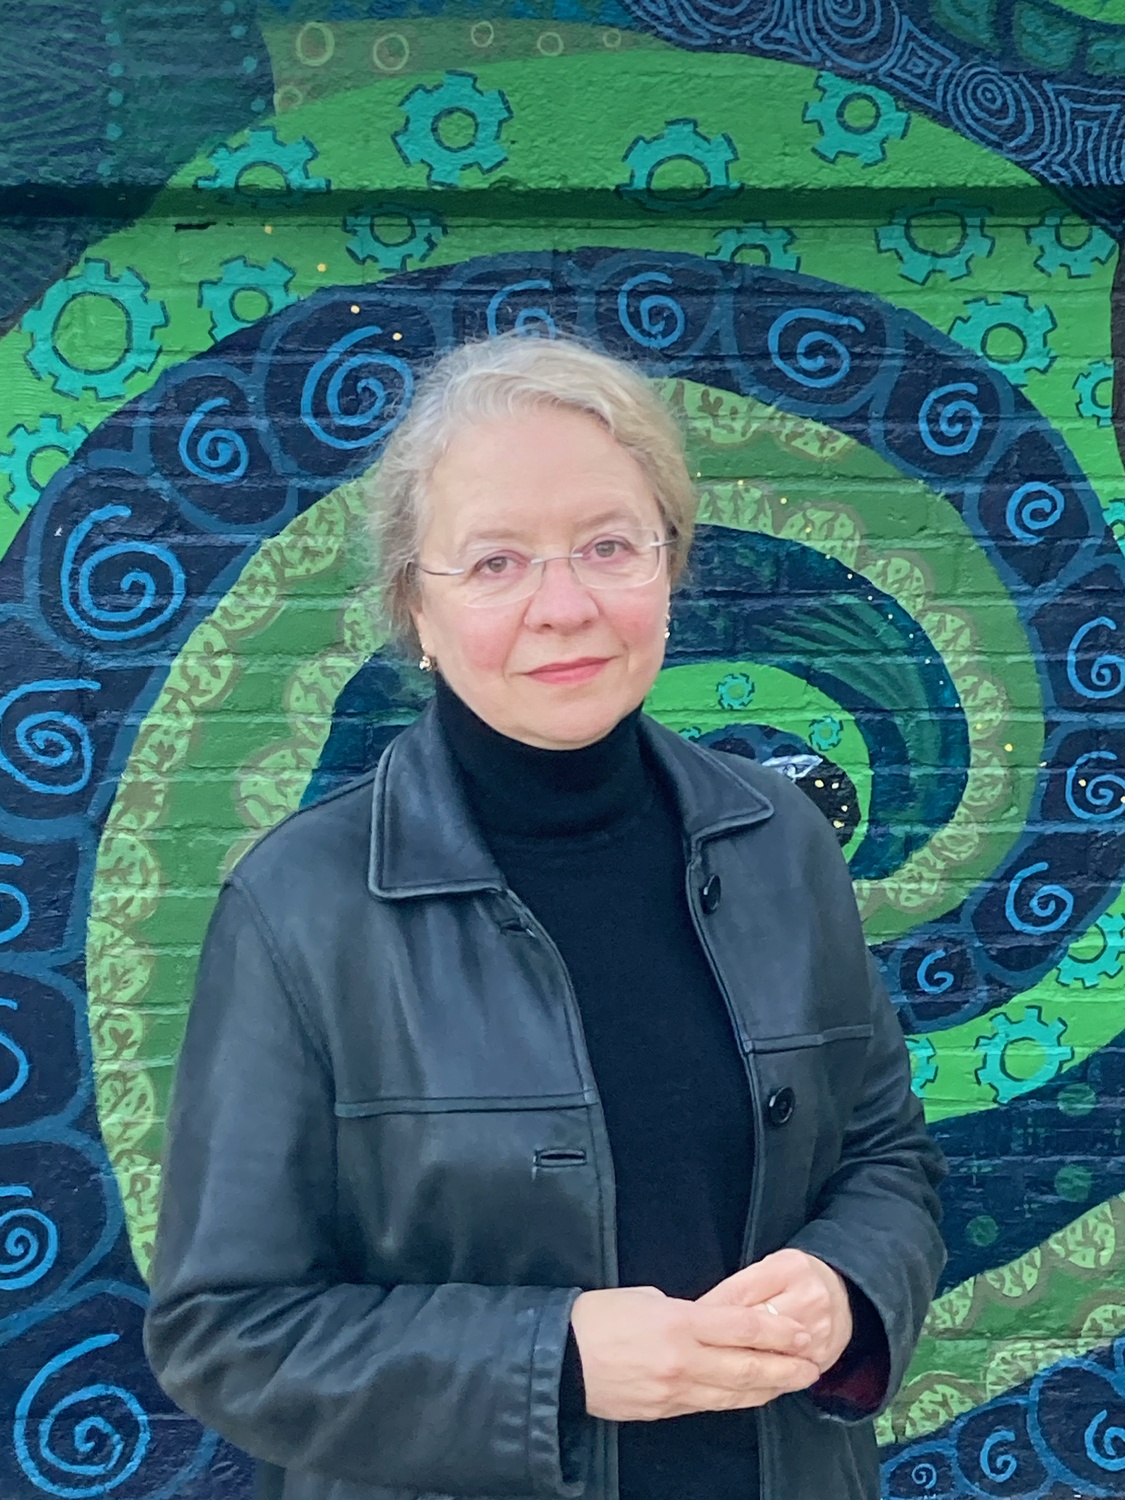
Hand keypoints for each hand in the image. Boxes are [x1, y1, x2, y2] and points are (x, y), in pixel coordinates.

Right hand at [567, 1285, 821, 1422]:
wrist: (560, 1360)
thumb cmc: (596, 1318)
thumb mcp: (643, 1298)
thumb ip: (682, 1311)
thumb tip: (705, 1320)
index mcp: (678, 1322)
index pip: (741, 1327)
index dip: (776, 1331)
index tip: (800, 1332)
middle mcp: (682, 1359)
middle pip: (746, 1366)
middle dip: (784, 1366)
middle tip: (812, 1365)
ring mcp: (674, 1390)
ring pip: (733, 1393)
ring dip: (767, 1389)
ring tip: (792, 1384)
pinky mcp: (663, 1411)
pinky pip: (709, 1405)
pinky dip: (735, 1401)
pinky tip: (751, 1397)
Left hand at [695, 1248, 853, 1375]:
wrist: (845, 1295)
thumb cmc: (795, 1279)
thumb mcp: (768, 1269)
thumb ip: (738, 1289)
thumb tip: (698, 1312)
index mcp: (788, 1268)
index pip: (739, 1294)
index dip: (708, 1313)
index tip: (684, 1327)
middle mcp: (807, 1298)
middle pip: (753, 1329)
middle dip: (718, 1343)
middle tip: (690, 1354)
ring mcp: (818, 1331)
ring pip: (767, 1356)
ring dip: (737, 1366)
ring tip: (708, 1373)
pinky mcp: (822, 1358)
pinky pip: (784, 1376)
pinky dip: (760, 1382)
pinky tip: (738, 1386)